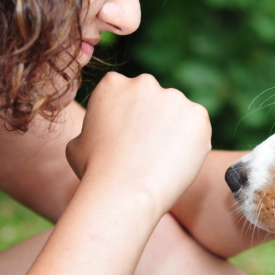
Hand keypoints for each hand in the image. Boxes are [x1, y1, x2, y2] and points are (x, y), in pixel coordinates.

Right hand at [66, 72, 211, 213]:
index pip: (125, 94)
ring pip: (177, 113)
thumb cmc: (95, 172)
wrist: (125, 191)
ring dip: (173, 130)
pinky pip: (197, 127)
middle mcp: (144, 83)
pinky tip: (177, 161)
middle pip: (153, 99)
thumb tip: (93, 132)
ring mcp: (174, 97)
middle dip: (152, 120)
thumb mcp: (76, 145)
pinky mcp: (198, 114)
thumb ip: (90, 129)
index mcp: (113, 84)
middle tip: (147, 151)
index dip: (127, 117)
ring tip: (161, 160)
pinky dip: (192, 142)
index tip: (127, 138)